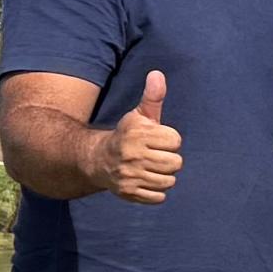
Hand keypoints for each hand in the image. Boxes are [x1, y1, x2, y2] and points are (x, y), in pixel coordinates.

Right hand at [103, 70, 181, 204]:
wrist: (97, 159)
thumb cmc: (128, 135)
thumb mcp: (139, 115)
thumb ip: (152, 96)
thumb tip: (157, 74)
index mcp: (137, 133)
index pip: (175, 141)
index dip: (170, 140)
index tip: (157, 140)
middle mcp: (131, 154)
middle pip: (175, 163)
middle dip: (169, 159)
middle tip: (154, 156)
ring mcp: (129, 175)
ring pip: (169, 181)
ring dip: (163, 176)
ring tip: (149, 168)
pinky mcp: (128, 193)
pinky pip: (158, 197)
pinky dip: (155, 191)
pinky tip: (145, 180)